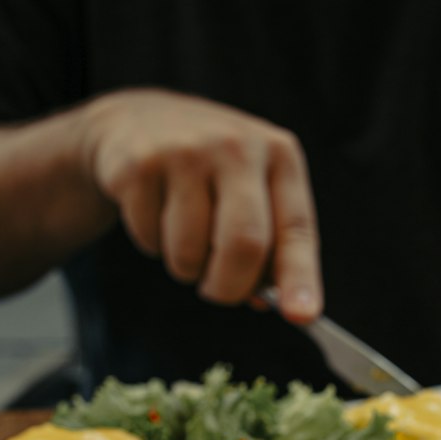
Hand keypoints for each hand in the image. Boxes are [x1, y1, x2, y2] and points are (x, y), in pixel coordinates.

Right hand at [80, 88, 321, 320]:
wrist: (138, 122)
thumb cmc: (211, 171)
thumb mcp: (252, 191)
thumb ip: (271, 246)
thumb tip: (282, 306)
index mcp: (279, 156)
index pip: (296, 228)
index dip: (300, 278)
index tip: (302, 317)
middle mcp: (237, 147)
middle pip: (244, 245)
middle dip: (229, 287)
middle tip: (216, 290)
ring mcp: (186, 152)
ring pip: (190, 252)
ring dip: (185, 266)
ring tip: (183, 234)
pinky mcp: (139, 166)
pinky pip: (150, 240)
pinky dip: (152, 244)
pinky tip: (154, 211)